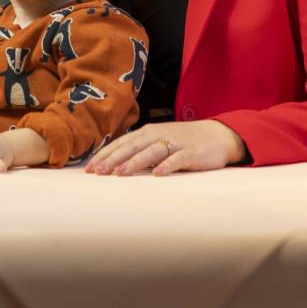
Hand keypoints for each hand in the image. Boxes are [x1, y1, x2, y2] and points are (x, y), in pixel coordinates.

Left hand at [85, 120, 244, 175]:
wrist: (218, 136)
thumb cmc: (183, 141)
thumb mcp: (158, 141)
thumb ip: (139, 149)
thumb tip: (113, 164)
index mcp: (148, 132)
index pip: (122, 143)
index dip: (105, 155)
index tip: (88, 168)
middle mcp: (159, 135)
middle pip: (132, 147)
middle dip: (113, 159)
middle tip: (97, 172)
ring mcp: (176, 143)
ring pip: (151, 152)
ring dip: (135, 162)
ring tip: (120, 173)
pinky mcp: (192, 153)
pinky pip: (178, 159)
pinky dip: (167, 166)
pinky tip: (158, 174)